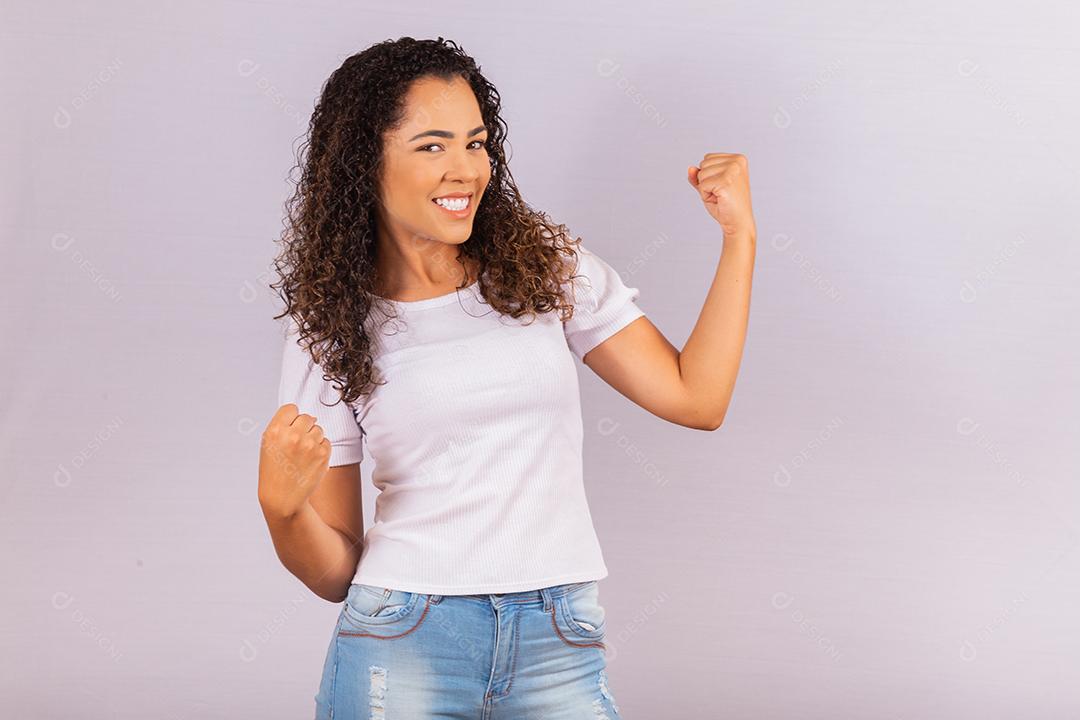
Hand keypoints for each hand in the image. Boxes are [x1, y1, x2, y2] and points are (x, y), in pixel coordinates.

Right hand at [258, 403, 331, 519]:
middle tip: (296, 446)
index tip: (288, 431)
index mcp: (275, 430)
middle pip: (307, 417)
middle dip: (303, 429)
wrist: (282, 497)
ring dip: (313, 439)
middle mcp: (293, 435)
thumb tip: (312, 416)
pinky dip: (320, 449)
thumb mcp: (269, 444)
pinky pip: (326, 441)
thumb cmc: (274, 468)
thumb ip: (284, 425)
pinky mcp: (323, 454)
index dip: (291, 419)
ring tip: (301, 455)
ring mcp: (309, 445)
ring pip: (319, 429)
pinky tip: (309, 461)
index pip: (291, 408)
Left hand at [687, 153, 755, 238]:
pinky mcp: (726, 181)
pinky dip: (706, 195)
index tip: (722, 186)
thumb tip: (690, 168)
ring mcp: (733, 170)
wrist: (738, 222)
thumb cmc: (726, 205)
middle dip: (706, 181)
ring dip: (706, 188)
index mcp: (738, 159)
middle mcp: (737, 161)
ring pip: (701, 173)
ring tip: (720, 196)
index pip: (708, 158)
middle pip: (703, 164)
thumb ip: (699, 176)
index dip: (709, 175)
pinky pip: (702, 185)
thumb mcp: (710, 186)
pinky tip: (719, 199)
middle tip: (721, 193)